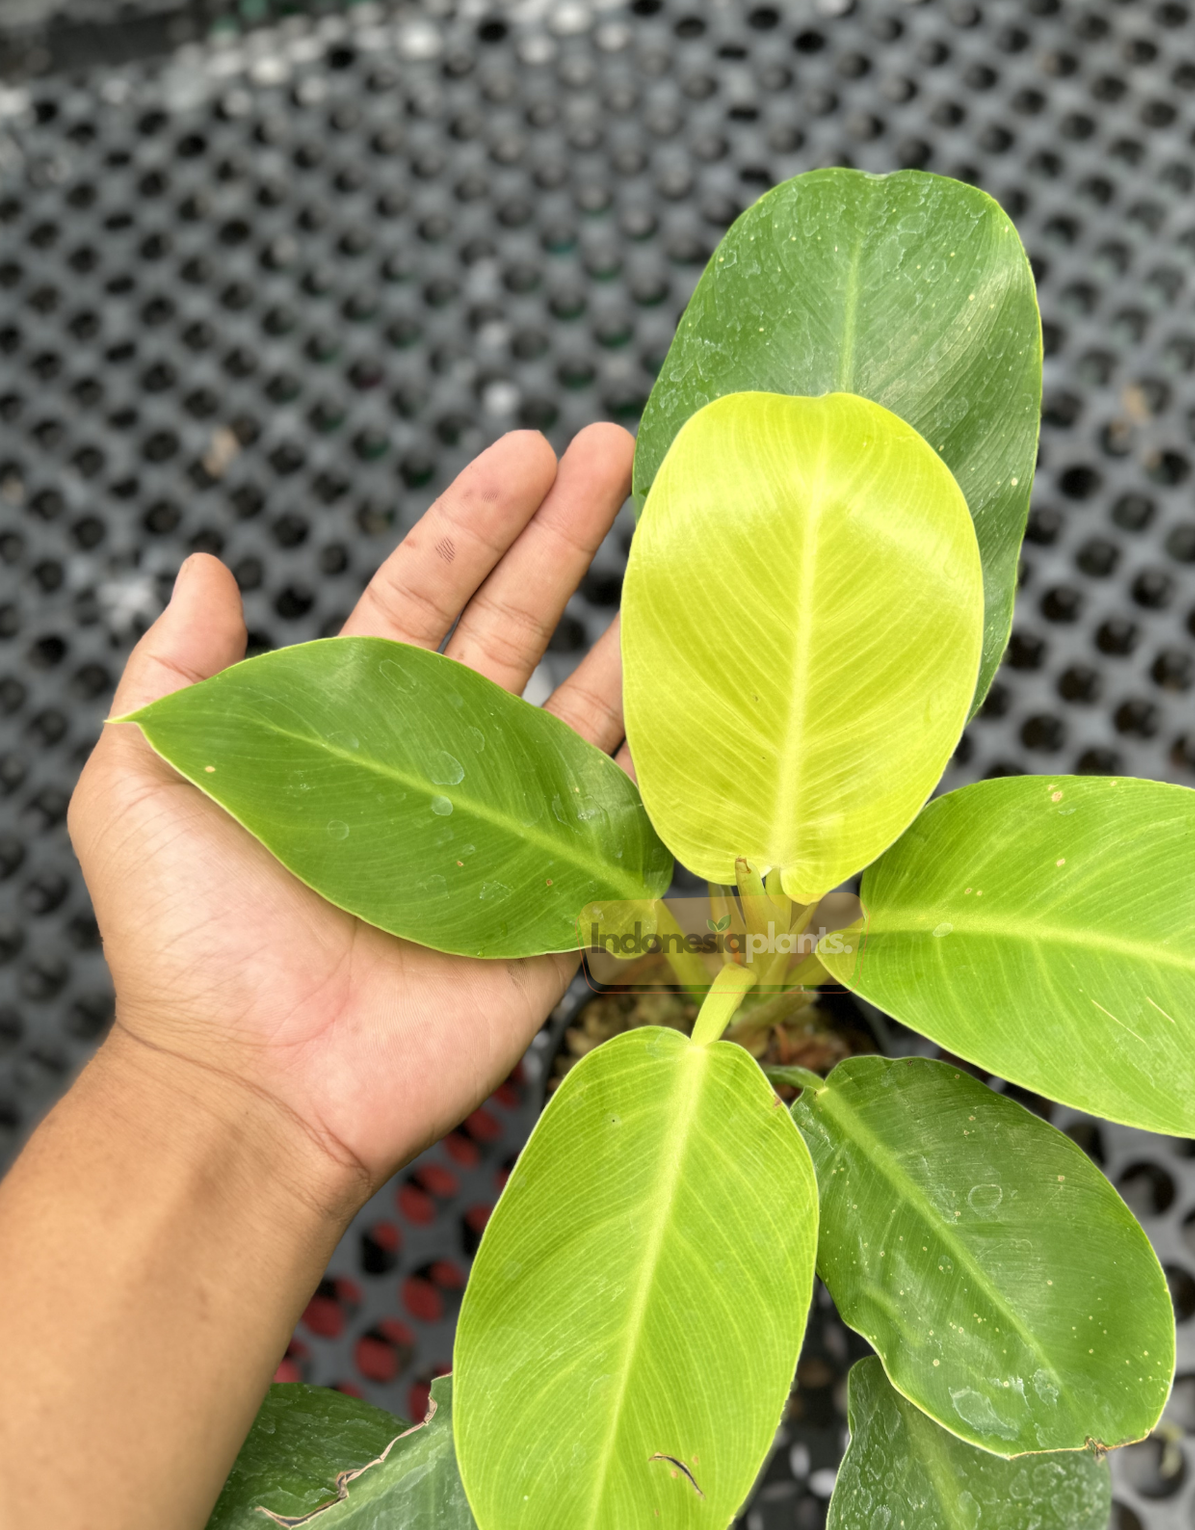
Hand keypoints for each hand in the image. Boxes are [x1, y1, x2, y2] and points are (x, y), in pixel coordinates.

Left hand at [69, 422, 635, 1208]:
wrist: (258, 1081)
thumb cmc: (188, 940)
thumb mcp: (142, 777)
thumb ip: (174, 669)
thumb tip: (202, 562)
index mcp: (348, 723)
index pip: (426, 593)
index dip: (476, 520)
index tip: (527, 448)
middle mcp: (438, 763)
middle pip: (520, 624)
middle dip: (570, 535)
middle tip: (618, 448)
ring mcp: (507, 829)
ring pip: (587, 706)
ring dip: (637, 628)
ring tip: (692, 551)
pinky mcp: (559, 901)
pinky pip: (631, 816)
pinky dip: (676, 757)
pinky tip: (716, 691)